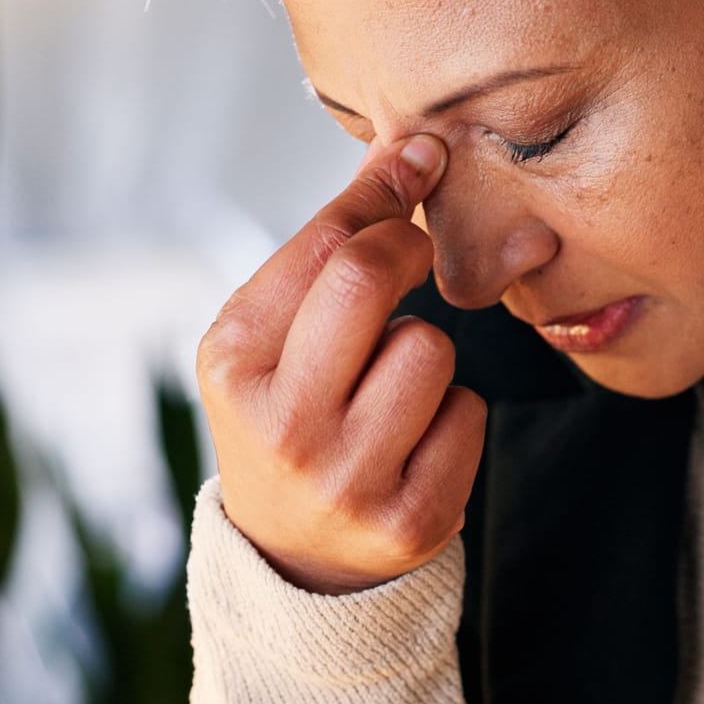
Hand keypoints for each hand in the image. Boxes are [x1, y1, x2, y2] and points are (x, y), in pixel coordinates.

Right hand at [196, 133, 484, 593]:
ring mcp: (347, 477)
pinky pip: (469, 414)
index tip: (420, 156)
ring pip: (433, 348)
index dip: (383, 190)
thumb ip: (332, 244)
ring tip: (389, 388)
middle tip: (411, 256)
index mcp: (233, 361)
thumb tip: (414, 148)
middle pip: (372, 277)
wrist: (295, 554)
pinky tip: (414, 441)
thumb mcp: (274, 332)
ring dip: (426, 353)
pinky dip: (453, 415)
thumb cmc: (290, 411)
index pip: (322, 244)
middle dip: (408, 248)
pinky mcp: (410, 520)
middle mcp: (283, 423)